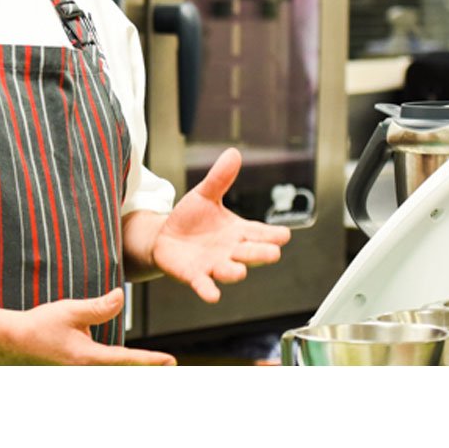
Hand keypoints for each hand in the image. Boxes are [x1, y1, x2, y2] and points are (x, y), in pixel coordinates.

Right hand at [0, 289, 174, 365]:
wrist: (10, 343)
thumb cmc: (38, 326)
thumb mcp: (70, 311)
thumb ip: (98, 307)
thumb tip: (121, 297)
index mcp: (88, 358)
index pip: (127, 359)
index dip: (151, 360)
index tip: (171, 361)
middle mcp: (85, 372)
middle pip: (122, 374)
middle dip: (144, 371)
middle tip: (169, 369)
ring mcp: (78, 375)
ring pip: (111, 375)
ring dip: (129, 371)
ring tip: (152, 370)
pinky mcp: (73, 373)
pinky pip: (100, 373)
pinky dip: (115, 371)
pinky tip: (123, 368)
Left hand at [150, 148, 291, 302]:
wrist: (164, 237)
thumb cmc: (191, 218)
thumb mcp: (205, 195)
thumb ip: (220, 177)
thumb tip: (234, 152)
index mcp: (239, 231)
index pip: (261, 233)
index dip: (273, 235)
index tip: (284, 235)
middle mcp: (231, 251)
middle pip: (252, 253)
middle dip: (262, 254)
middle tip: (272, 253)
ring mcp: (214, 265)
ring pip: (230, 270)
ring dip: (235, 271)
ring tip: (239, 271)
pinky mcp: (195, 275)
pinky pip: (204, 284)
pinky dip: (209, 290)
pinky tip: (213, 295)